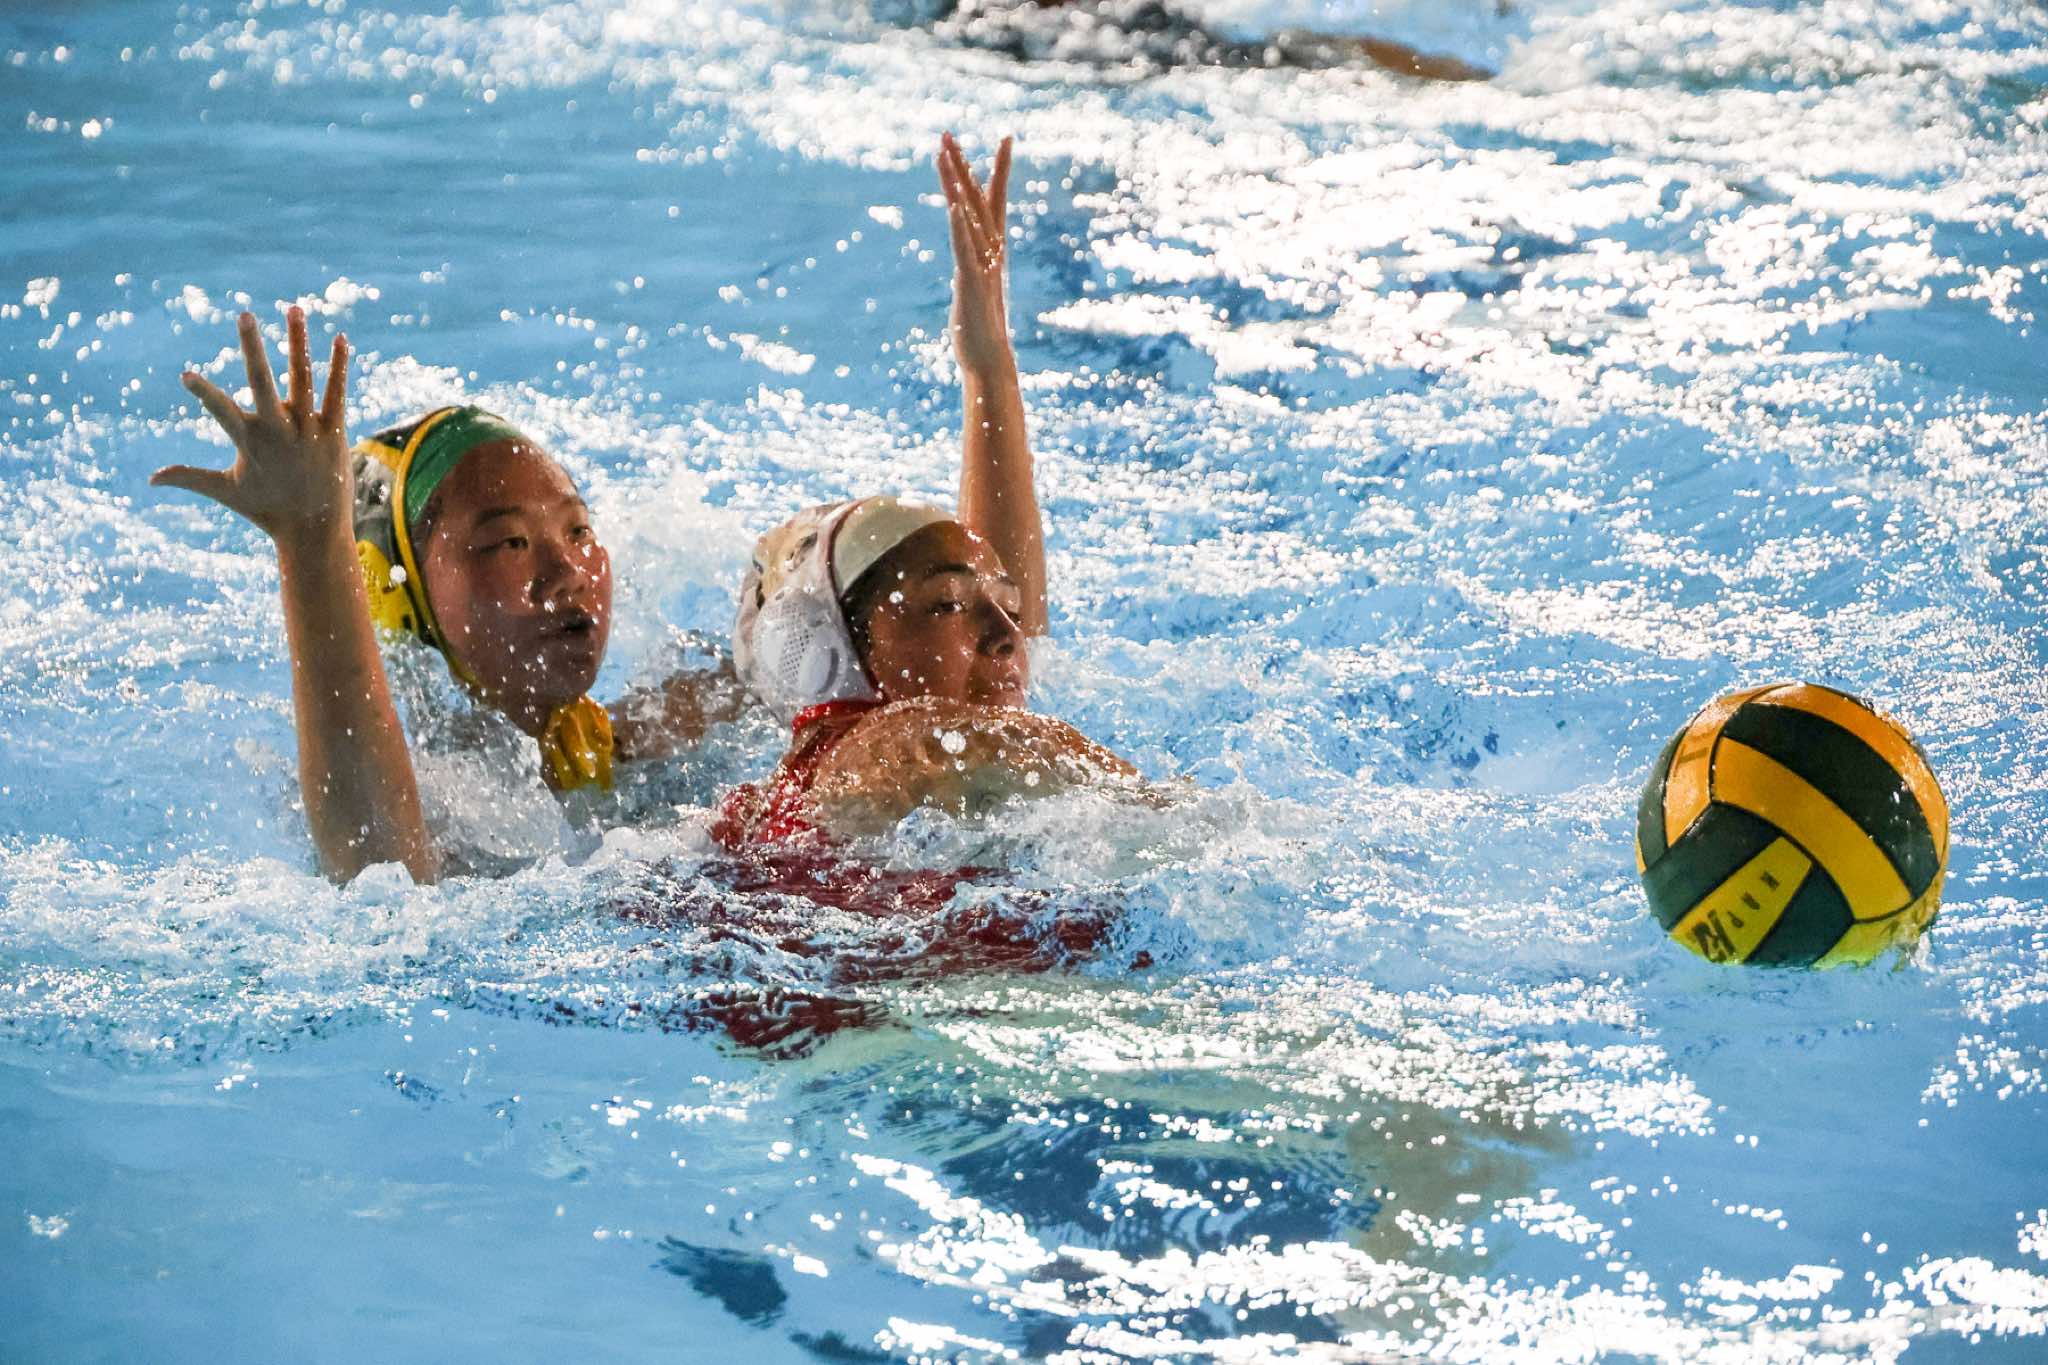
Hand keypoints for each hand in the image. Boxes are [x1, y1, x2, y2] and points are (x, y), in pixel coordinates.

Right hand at [153, 306, 351, 546]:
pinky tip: (341, 338)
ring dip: (298, 342)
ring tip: (293, 308)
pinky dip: (339, 366)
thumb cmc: (267, 510)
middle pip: (262, 382)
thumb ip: (189, 478)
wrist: (315, 531)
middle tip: (244, 314)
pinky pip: (337, 393)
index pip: (220, 411)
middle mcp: (279, 431)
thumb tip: (150, 479)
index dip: (203, 393)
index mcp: (249, 441)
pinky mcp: (334, 432)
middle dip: (252, 348)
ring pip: (302, 378)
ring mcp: (308, 430)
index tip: (185, 375)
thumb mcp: (225, 492)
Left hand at [937, 131, 1013, 380]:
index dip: (1000, 169)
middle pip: (977, 200)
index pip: (996, 201)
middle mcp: (991, 252)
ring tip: (944, 154)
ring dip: (955, 184)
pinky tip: (954, 206)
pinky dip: (959, 228)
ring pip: (968, 216)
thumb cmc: (980, 330)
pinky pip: (964, 250)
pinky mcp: (971, 284)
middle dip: (962, 165)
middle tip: (947, 133)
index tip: (1007, 138)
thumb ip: (972, 270)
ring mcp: (982, 266)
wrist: (990, 361)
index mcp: (992, 250)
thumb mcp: (974, 290)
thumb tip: (969, 263)